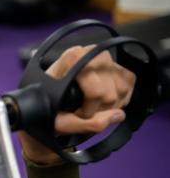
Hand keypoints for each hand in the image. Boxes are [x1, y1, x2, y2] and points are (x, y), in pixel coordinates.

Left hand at [19, 45, 135, 163]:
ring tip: (91, 107)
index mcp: (72, 59)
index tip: (77, 113)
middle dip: (99, 110)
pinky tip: (103, 102)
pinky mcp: (116, 64)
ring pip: (122, 90)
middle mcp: (91, 53)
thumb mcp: (60, 122)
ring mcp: (105, 57)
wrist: (47, 100)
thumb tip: (118, 115)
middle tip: (83, 112)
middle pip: (110, 93)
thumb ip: (87, 124)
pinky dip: (120, 98)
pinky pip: (130, 83)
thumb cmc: (48, 108)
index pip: (96, 91)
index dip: (89, 109)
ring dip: (110, 106)